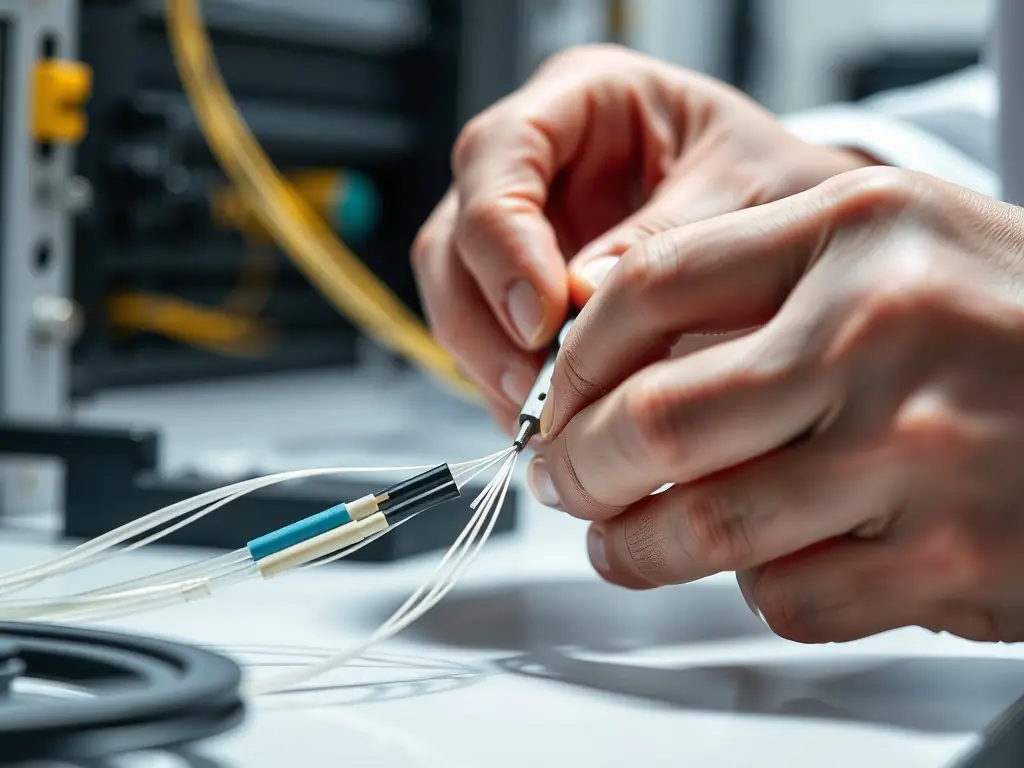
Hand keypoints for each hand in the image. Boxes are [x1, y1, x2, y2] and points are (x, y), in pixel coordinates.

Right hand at [410, 44, 870, 430]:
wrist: (799, 234)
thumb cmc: (776, 189)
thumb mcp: (747, 198)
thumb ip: (664, 242)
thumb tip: (579, 301)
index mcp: (582, 97)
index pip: (499, 153)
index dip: (504, 240)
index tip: (541, 318)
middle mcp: (534, 160)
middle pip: (455, 235)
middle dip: (485, 320)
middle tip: (535, 390)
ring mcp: (521, 229)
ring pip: (456, 295)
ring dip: (490, 363)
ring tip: (547, 419)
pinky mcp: (523, 291)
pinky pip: (488, 340)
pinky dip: (509, 385)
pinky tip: (553, 421)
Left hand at [533, 166, 1023, 643]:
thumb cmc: (997, 321)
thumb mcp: (886, 246)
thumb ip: (753, 279)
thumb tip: (602, 347)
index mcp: (852, 230)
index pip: (646, 288)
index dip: (572, 359)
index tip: (555, 399)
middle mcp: (881, 329)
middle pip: (653, 420)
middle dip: (576, 467)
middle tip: (563, 482)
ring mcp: (921, 450)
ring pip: (704, 527)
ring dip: (636, 548)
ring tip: (620, 543)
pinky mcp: (953, 560)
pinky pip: (789, 596)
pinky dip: (760, 589)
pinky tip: (776, 561)